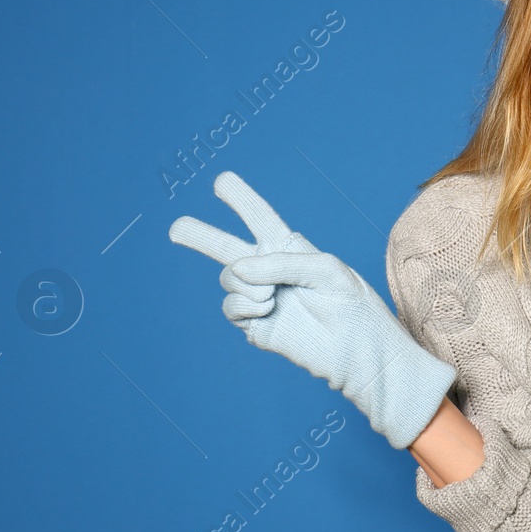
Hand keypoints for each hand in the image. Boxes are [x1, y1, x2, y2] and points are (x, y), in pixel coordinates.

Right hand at [169, 171, 456, 448]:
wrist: (354, 350)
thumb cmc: (350, 303)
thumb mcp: (325, 269)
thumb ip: (280, 262)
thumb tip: (236, 268)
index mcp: (289, 248)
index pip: (259, 218)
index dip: (241, 199)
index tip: (221, 181)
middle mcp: (270, 270)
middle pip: (225, 247)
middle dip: (200, 236)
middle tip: (176, 228)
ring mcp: (259, 297)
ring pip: (228, 277)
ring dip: (245, 284)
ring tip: (271, 297)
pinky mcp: (253, 323)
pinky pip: (232, 305)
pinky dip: (245, 305)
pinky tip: (267, 310)